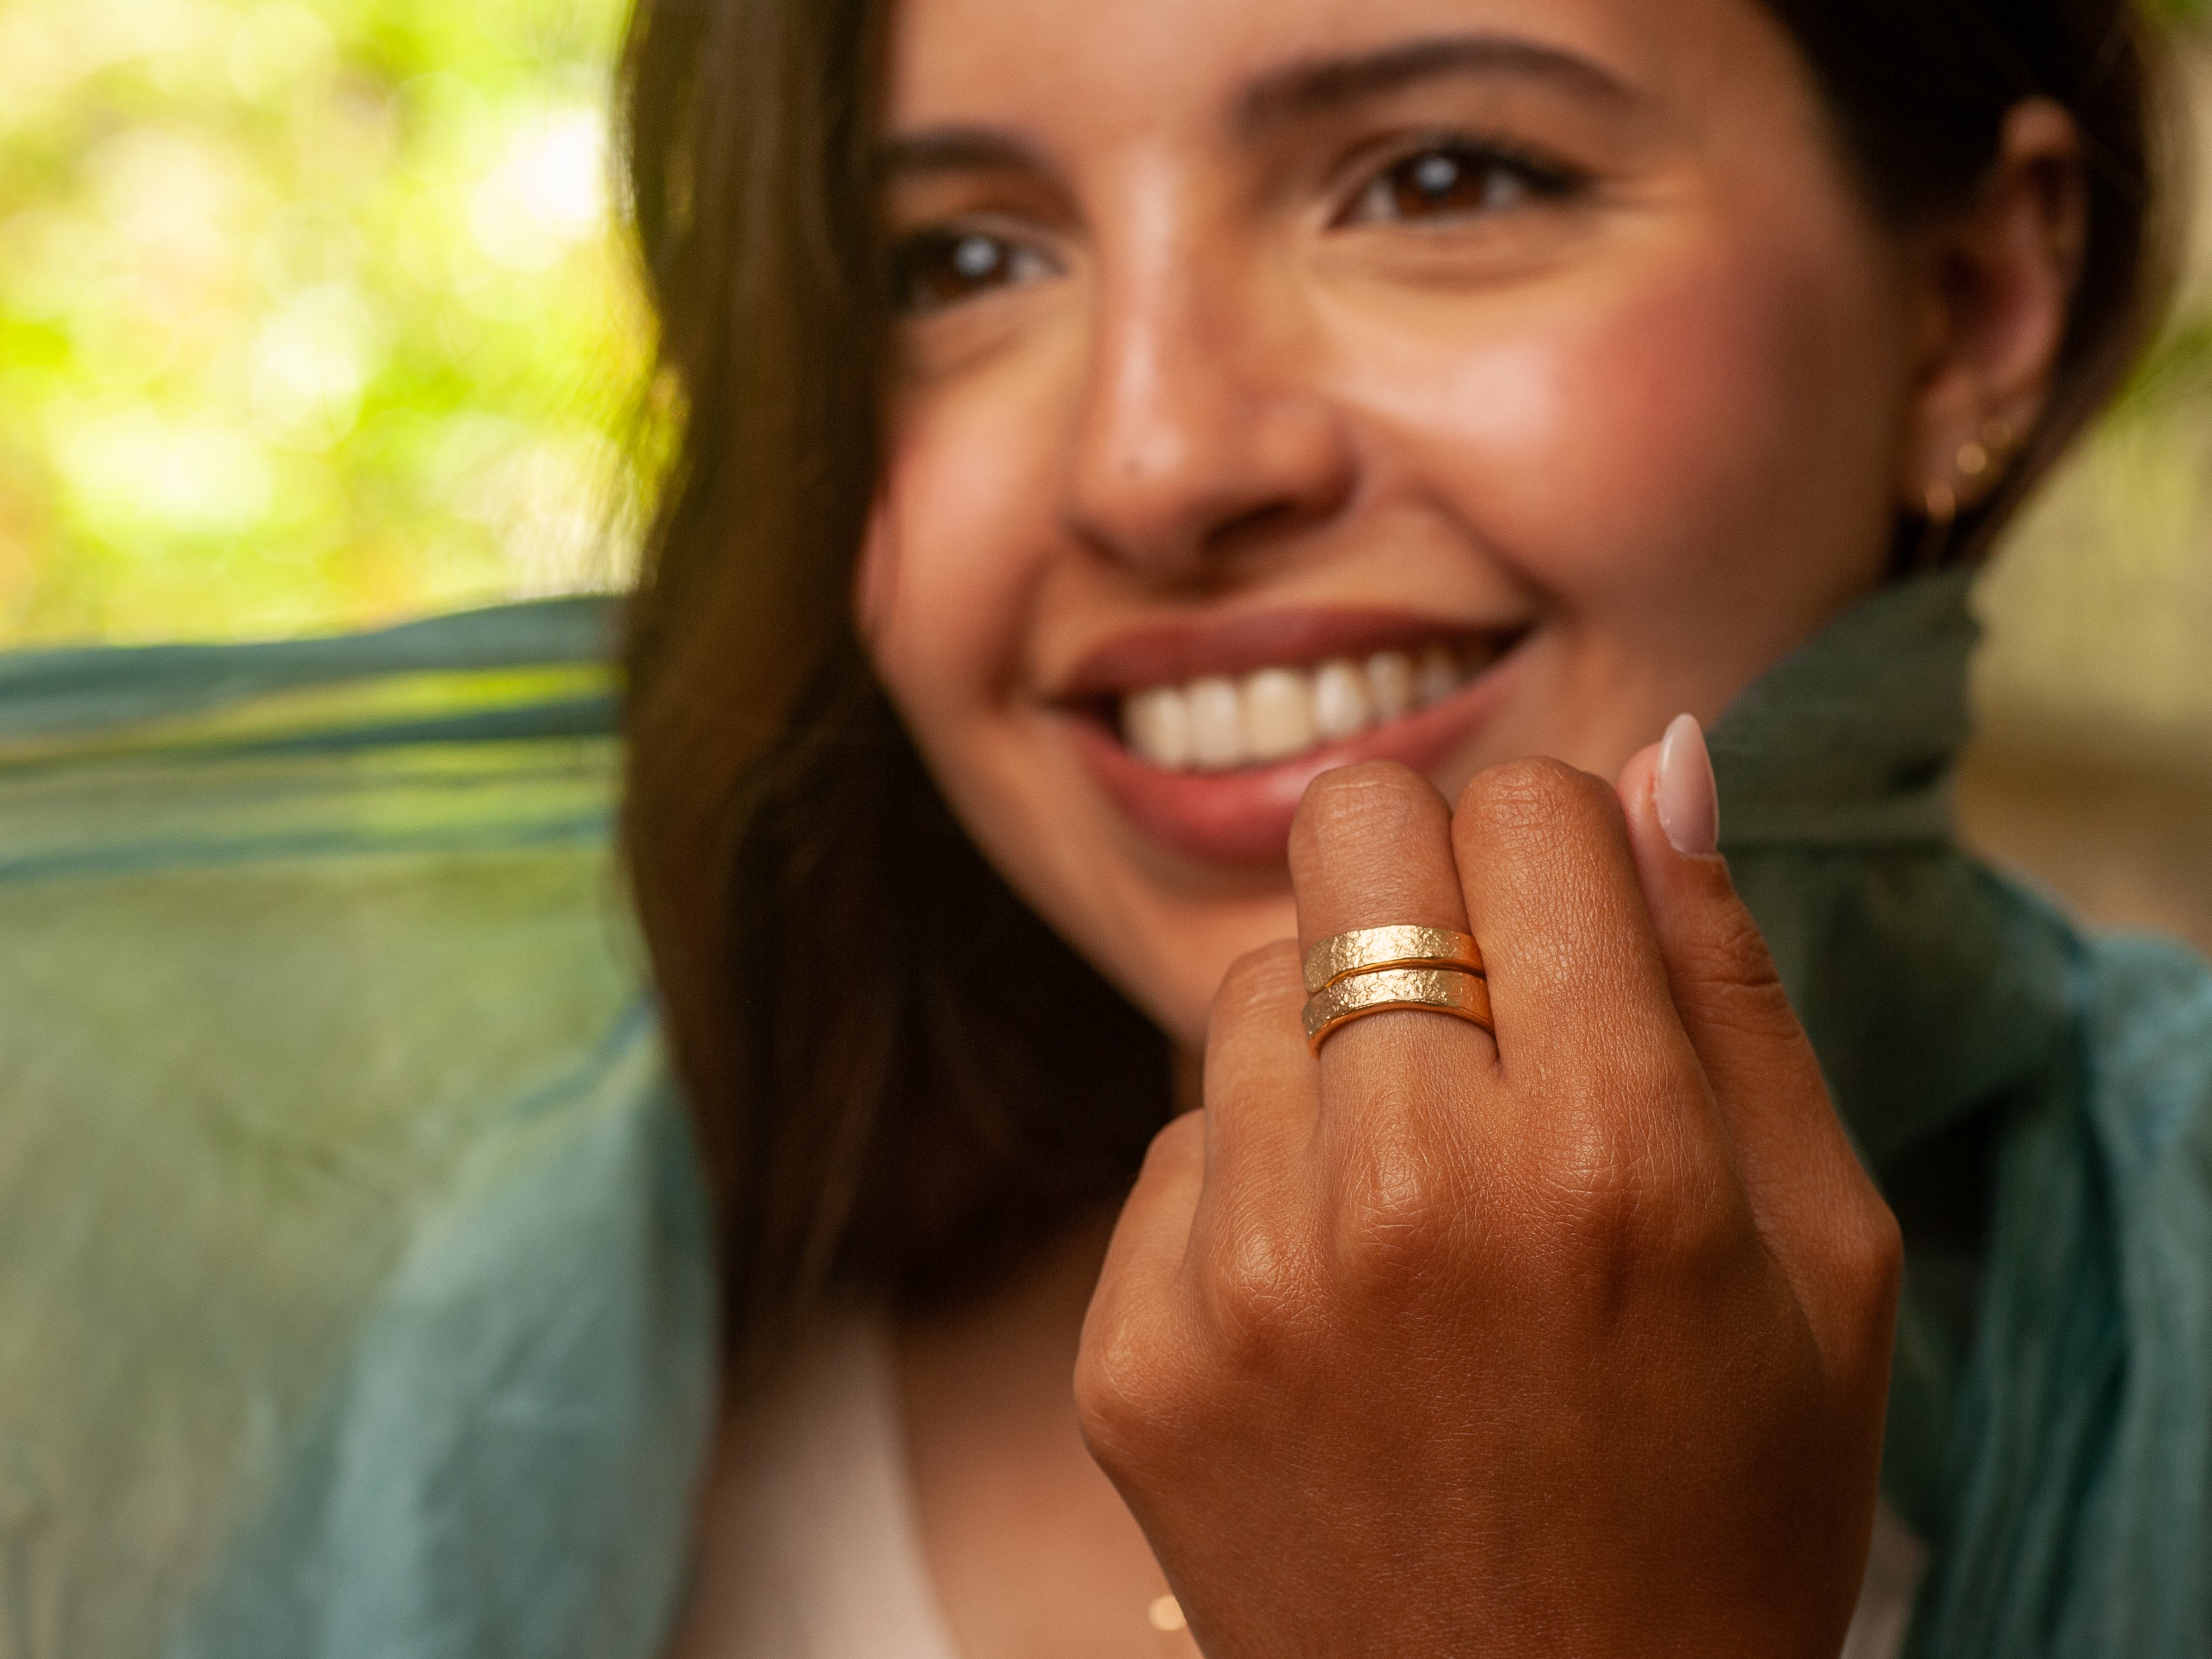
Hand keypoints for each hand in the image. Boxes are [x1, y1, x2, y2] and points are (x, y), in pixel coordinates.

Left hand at [1076, 732, 1901, 1657]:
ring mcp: (1242, 1279)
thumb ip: (1731, 983)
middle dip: (1425, 886)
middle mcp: (1405, 1193)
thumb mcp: (1824, 1258)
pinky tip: (1333, 1298)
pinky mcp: (1132, 1355)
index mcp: (1611, 1155)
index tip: (1577, 937)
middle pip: (1352, 835)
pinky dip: (1253, 1183)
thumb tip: (1659, 757)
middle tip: (1485, 1020)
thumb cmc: (1722, 1506)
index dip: (1566, 849)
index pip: (1531, 807)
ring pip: (1249, 982)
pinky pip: (1175, 1144)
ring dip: (1337, 1040)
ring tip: (1416, 1188)